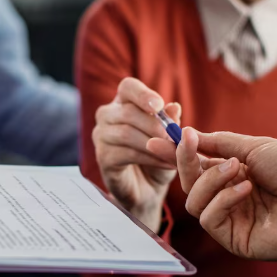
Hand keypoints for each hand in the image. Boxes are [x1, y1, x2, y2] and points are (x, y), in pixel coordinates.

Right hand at [92, 78, 181, 230]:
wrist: (148, 190)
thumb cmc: (158, 157)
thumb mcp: (169, 138)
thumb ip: (170, 122)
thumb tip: (173, 107)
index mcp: (124, 103)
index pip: (128, 87)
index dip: (142, 94)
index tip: (159, 106)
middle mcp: (107, 115)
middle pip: (128, 112)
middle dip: (155, 126)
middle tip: (176, 138)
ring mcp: (101, 136)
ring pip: (126, 133)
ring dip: (155, 144)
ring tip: (175, 154)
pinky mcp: (102, 157)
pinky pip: (126, 153)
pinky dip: (150, 158)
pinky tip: (167, 164)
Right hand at [148, 129, 276, 276]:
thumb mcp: (256, 147)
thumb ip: (219, 144)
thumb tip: (189, 135)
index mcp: (237, 177)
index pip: (198, 167)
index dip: (178, 155)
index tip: (157, 140)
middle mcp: (232, 200)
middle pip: (190, 185)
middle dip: (186, 162)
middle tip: (187, 143)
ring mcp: (233, 221)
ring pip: (194, 202)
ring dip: (210, 180)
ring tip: (237, 169)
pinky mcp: (236, 241)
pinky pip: (209, 219)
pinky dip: (222, 199)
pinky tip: (246, 189)